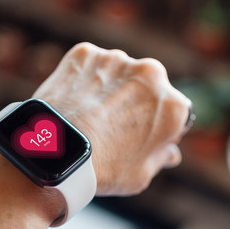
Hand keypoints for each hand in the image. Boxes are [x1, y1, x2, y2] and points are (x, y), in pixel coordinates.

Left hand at [33, 43, 191, 195]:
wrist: (53, 151)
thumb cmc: (101, 169)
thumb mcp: (141, 175)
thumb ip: (160, 158)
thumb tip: (169, 153)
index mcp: (173, 105)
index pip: (176, 113)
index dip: (160, 128)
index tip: (144, 138)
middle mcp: (151, 73)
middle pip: (149, 87)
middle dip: (138, 103)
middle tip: (114, 127)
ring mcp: (116, 59)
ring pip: (118, 73)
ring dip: (111, 89)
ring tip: (90, 116)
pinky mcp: (85, 53)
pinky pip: (89, 66)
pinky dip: (84, 79)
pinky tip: (74, 103)